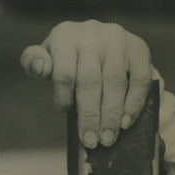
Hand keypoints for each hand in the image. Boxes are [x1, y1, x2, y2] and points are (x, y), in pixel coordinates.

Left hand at [20, 20, 152, 148]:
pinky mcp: (138, 48)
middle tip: (91, 141)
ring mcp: (117, 39)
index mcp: (64, 35)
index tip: (65, 114)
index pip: (63, 72)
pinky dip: (134, 103)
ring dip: (112, 114)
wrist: (99, 44)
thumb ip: (34, 63)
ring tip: (107, 138)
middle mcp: (91, 33)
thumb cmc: (67, 59)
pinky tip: (126, 122)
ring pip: (115, 82)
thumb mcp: (47, 59)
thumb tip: (41, 67)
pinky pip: (139, 78)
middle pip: (90, 80)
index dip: (63, 97)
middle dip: (90, 115)